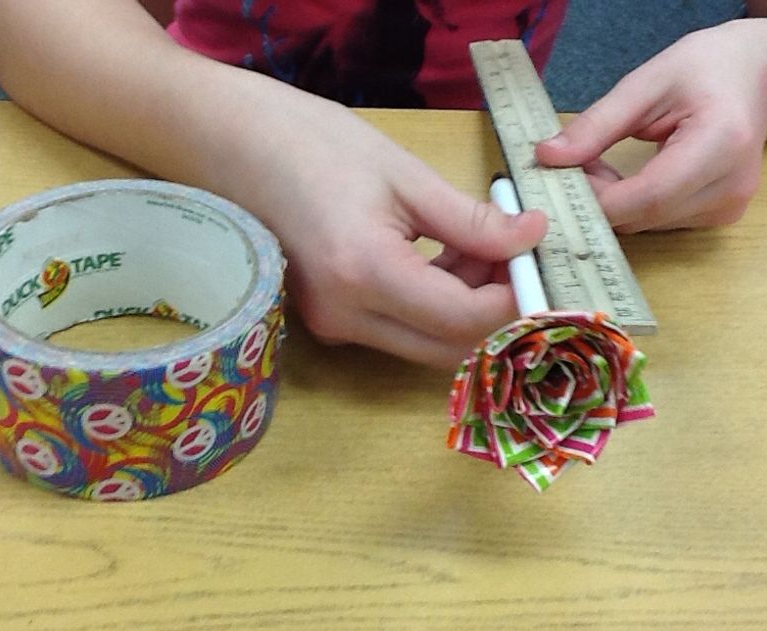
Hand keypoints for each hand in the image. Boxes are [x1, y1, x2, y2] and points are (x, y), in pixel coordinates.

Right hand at [213, 83, 546, 367]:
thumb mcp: (404, 175)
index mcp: (365, 274)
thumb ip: (472, 220)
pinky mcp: (328, 320)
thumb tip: (532, 239)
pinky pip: (398, 330)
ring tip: (478, 244)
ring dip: (465, 308)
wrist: (231, 144)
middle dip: (494, 311)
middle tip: (514, 253)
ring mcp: (332, 326)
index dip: (513, 298)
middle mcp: (346, 318)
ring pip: (425, 345)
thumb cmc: (312, 144)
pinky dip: (433, 305)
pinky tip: (442, 256)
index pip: (463, 320)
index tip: (536, 257)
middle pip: (448, 350)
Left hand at [536, 20, 766, 232]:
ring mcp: (727, 209)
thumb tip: (547, 156)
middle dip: (598, 197)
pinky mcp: (718, 218)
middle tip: (572, 164)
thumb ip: (597, 124)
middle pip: (645, 215)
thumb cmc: (707, 69)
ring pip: (646, 224)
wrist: (759, 76)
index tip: (559, 178)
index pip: (650, 195)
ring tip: (598, 164)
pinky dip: (629, 206)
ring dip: (611, 203)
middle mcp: (731, 186)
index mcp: (723, 143)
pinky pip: (657, 222)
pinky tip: (621, 178)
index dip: (599, 197)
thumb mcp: (647, 82)